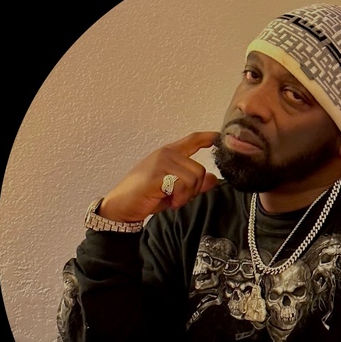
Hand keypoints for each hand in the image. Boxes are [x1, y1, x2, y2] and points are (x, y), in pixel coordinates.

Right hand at [98, 131, 218, 222]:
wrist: (122, 205)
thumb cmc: (146, 196)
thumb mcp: (175, 189)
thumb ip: (194, 183)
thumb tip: (214, 179)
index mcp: (169, 153)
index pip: (192, 140)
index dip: (207, 137)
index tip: (218, 136)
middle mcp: (166, 154)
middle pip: (200, 170)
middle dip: (194, 189)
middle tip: (179, 198)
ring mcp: (161, 162)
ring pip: (194, 178)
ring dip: (187, 195)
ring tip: (173, 199)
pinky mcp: (157, 175)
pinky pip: (183, 185)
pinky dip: (180, 198)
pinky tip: (170, 202)